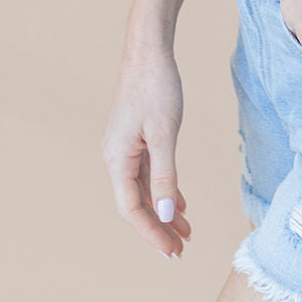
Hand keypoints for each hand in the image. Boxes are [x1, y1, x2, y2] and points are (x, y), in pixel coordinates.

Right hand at [100, 48, 191, 258]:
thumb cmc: (156, 87)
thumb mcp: (164, 134)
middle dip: (158, 227)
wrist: (149, 51)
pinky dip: (163, 187)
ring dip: (163, 209)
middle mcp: (115, 156)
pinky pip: (147, 171)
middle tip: (181, 248)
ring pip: (143, 188)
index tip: (172, 250)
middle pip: (136, 202)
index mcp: (117, 158)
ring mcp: (124, 146)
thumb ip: (164, 175)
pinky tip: (178, 201)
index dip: (151, 232)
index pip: (131, 208)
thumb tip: (163, 214)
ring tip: (185, 230)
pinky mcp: (134, 136)